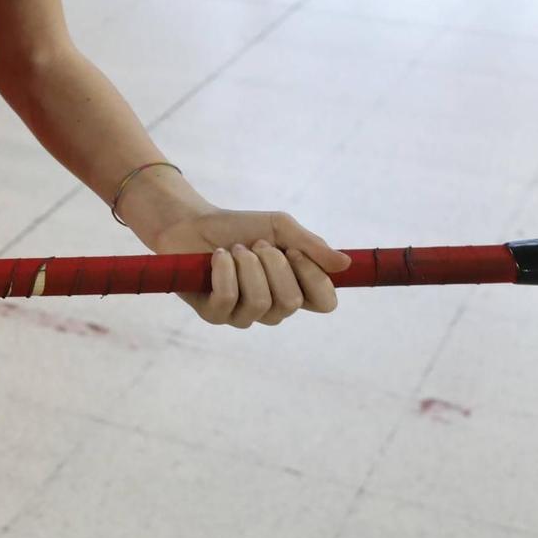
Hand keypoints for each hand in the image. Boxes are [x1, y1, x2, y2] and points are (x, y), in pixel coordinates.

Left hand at [151, 210, 350, 327]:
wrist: (191, 221)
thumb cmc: (238, 227)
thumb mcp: (279, 227)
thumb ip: (311, 245)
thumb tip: (345, 264)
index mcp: (295, 288)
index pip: (325, 303)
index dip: (314, 277)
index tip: (295, 251)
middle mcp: (272, 308)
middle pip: (291, 301)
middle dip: (272, 264)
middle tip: (254, 244)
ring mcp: (243, 315)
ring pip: (260, 302)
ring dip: (247, 265)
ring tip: (234, 249)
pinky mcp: (214, 314)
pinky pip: (229, 298)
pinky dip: (224, 269)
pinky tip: (217, 257)